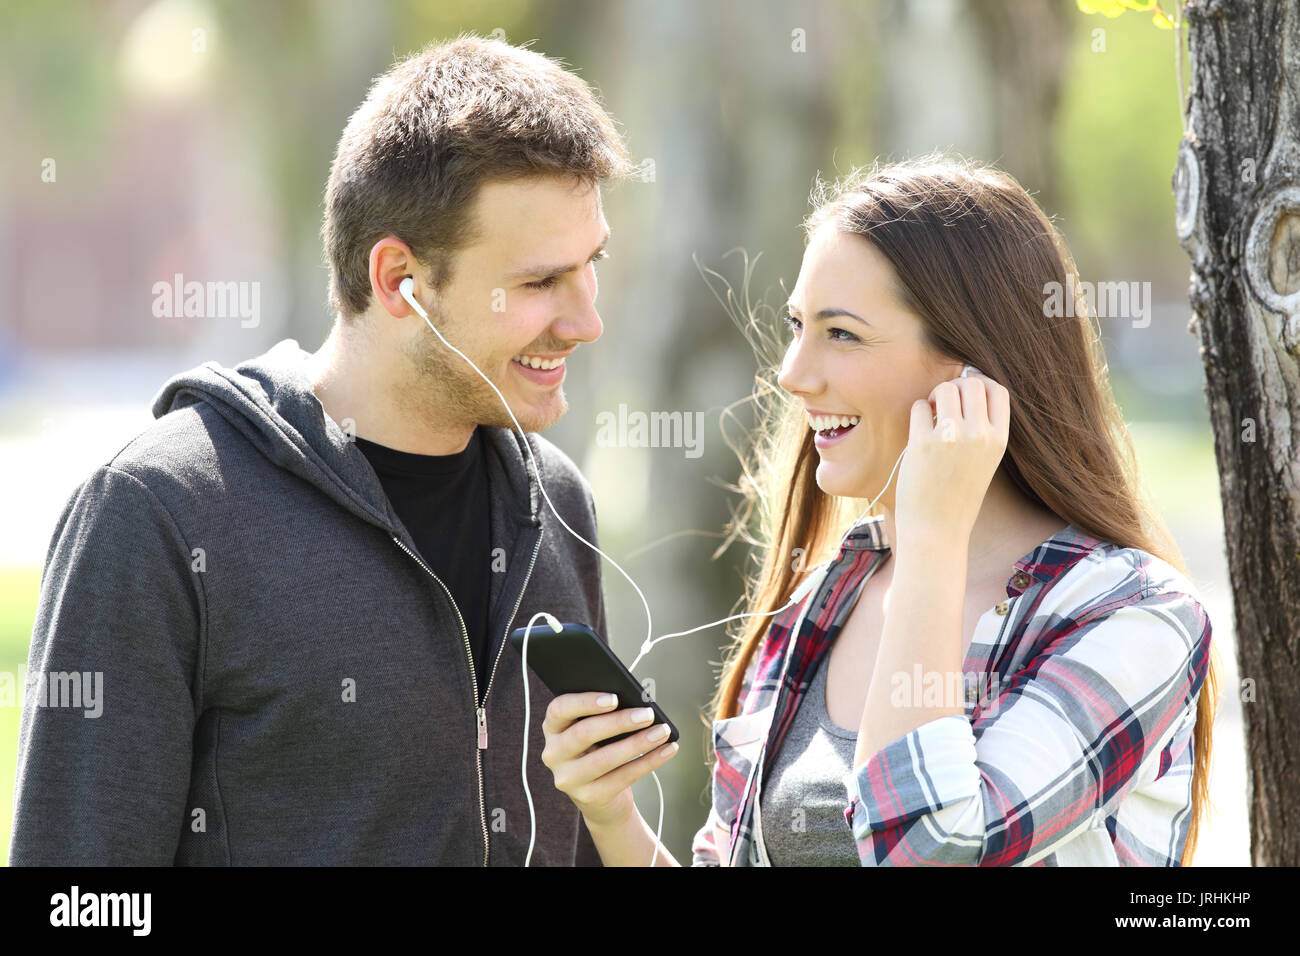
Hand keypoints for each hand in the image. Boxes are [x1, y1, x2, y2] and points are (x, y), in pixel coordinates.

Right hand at [541, 692, 678, 829]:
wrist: (600, 798)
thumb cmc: (599, 749)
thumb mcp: (595, 731)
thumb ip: (604, 714)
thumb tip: (636, 702)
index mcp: (552, 728)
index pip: (560, 709)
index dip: (586, 702)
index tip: (615, 698)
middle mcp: (553, 754)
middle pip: (584, 733)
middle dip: (619, 722)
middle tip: (648, 714)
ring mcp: (568, 779)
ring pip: (605, 758)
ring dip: (639, 743)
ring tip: (662, 731)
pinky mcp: (589, 797)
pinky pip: (623, 777)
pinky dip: (649, 761)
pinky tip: (667, 749)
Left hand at [893, 369, 1009, 542]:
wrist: (937, 531)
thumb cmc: (957, 495)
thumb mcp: (984, 460)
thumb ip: (981, 427)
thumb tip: (968, 382)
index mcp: (999, 440)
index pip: (998, 390)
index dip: (980, 383)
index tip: (965, 394)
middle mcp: (979, 435)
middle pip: (972, 382)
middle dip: (955, 387)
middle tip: (944, 406)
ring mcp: (952, 437)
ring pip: (946, 388)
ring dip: (936, 396)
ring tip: (932, 414)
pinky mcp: (924, 443)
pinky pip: (920, 407)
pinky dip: (918, 412)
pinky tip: (919, 431)